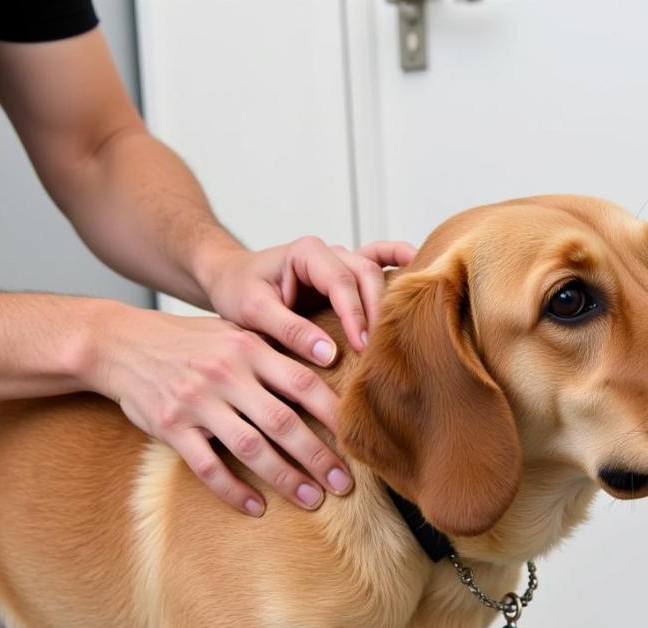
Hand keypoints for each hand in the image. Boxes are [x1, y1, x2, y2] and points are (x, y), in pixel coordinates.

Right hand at [87, 304, 354, 515]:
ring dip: (285, 478)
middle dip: (318, 456)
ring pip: (250, 448)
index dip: (333, 412)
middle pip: (283, 421)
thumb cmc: (188, 341)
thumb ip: (274, 351)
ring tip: (312, 501)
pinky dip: (233, 490)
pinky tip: (256, 508)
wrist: (120, 343)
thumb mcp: (233, 333)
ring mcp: (197, 402)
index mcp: (247, 349)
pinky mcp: (171, 427)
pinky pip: (207, 466)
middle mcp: (225, 375)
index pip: (302, 382)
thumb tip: (330, 365)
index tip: (359, 437)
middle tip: (345, 484)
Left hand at [202, 237, 416, 357]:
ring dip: (389, 299)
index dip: (355, 314)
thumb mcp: (254, 312)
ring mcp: (340, 261)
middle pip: (366, 275)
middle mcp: (328, 252)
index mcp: (306, 253)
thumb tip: (330, 355)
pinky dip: (398, 259)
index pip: (340, 282)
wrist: (229, 279)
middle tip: (380, 349)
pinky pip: (378, 259)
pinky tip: (417, 264)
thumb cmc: (237, 291)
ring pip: (376, 272)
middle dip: (377, 311)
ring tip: (400, 329)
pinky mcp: (343, 275)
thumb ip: (290, 330)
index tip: (361, 347)